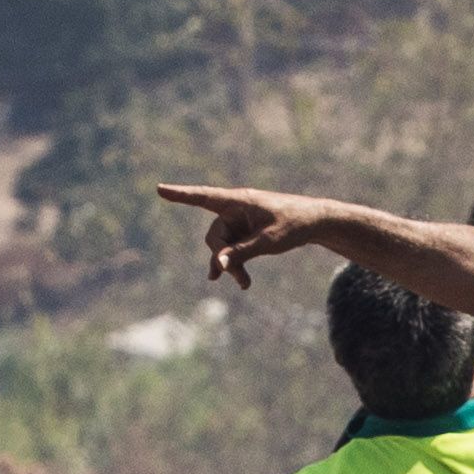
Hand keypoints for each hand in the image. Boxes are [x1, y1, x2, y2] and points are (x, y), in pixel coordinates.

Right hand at [157, 184, 338, 289]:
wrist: (314, 223)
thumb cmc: (294, 224)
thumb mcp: (270, 241)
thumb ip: (242, 252)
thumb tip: (218, 264)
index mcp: (238, 200)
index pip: (203, 197)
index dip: (180, 195)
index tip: (159, 189)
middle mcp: (234, 209)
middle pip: (215, 236)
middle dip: (224, 258)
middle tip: (240, 280)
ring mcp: (239, 222)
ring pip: (223, 247)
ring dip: (231, 265)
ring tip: (245, 284)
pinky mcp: (244, 233)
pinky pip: (231, 250)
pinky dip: (232, 264)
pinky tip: (228, 280)